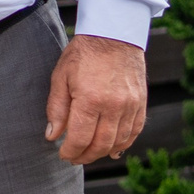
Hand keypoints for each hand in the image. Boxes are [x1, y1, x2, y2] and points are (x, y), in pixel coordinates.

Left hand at [44, 33, 146, 164]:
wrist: (114, 34)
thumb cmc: (83, 54)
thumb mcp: (61, 77)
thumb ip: (56, 109)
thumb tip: (52, 136)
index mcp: (90, 100)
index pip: (80, 138)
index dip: (70, 151)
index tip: (63, 154)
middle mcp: (113, 106)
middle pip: (100, 144)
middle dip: (86, 156)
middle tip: (75, 159)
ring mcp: (131, 105)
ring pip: (119, 141)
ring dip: (103, 152)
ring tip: (90, 154)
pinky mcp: (141, 102)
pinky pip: (135, 131)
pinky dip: (124, 143)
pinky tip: (113, 149)